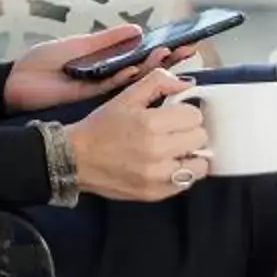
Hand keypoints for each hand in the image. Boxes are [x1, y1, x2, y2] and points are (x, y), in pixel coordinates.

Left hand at [2, 24, 199, 112]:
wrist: (15, 85)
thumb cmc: (42, 63)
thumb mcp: (76, 45)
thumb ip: (106, 40)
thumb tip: (138, 29)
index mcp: (106, 61)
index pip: (139, 54)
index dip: (161, 49)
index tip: (183, 40)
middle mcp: (108, 76)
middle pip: (143, 68)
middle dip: (166, 60)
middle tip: (189, 50)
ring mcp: (101, 88)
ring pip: (134, 80)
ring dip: (152, 69)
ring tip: (170, 57)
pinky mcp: (90, 97)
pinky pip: (112, 86)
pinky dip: (125, 77)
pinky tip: (138, 68)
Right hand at [64, 69, 209, 201]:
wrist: (75, 159)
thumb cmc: (101, 126)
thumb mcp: (126, 97)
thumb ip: (158, 83)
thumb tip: (188, 84)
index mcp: (150, 123)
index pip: (195, 116)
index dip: (185, 112)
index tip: (174, 115)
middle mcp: (157, 151)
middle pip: (200, 138)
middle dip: (189, 132)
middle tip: (174, 131)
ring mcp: (157, 176)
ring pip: (199, 165)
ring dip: (190, 156)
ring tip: (175, 151)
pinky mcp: (155, 193)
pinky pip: (186, 183)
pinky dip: (181, 173)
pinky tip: (166, 165)